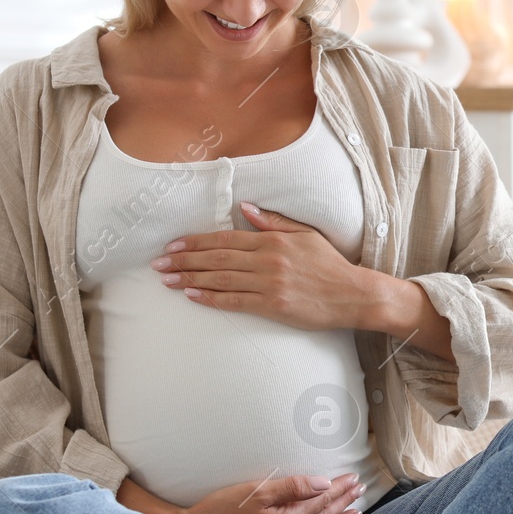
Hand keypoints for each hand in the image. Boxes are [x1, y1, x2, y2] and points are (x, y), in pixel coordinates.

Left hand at [151, 204, 370, 329]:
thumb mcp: (305, 234)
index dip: (196, 242)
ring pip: (221, 278)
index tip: (173, 245)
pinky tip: (192, 295)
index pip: (225, 238)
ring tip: (167, 280)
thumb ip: (273, 221)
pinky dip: (210, 298)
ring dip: (190, 278)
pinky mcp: (274, 305)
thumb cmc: (330, 265)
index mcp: (273, 240)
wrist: (353, 295)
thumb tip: (244, 208)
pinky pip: (235, 301)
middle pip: (217, 257)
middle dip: (184, 260)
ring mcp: (270, 283)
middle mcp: (268, 259)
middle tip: (158, 263)